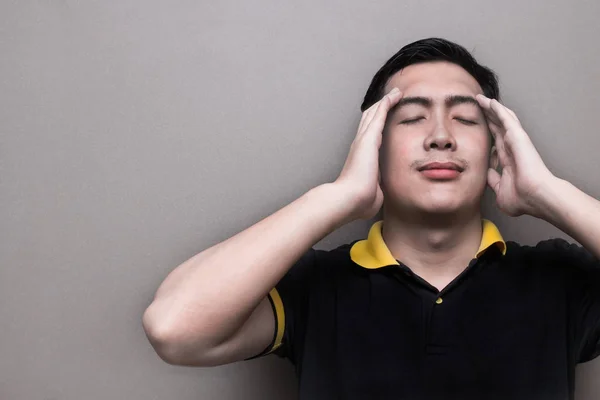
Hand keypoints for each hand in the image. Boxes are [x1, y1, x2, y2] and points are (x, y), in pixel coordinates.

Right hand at [334, 87, 402, 220]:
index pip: (370, 136)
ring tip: (396, 93)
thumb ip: (377, 188)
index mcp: (362, 158)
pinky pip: (379, 114)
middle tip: (391, 98)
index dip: (377, 125)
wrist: (349, 199)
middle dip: (380, 108)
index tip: (386, 118)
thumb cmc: (359, 201)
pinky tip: (395, 95)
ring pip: (374, 113)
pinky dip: (387, 103)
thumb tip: (379, 192)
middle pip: (369, 120)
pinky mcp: (369, 137)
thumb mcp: (373, 192)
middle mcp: (360, 145)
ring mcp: (363, 140)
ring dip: (385, 102)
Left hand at [476, 94, 555, 217]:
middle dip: (489, 118)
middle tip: (478, 108)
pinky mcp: (518, 136)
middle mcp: (512, 149)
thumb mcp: (500, 191)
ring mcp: (516, 141)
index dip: (488, 135)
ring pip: (502, 120)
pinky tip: (489, 101)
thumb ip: (493, 181)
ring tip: (481, 100)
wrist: (535, 197)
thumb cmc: (523, 199)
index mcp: (508, 161)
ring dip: (491, 109)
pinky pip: (506, 118)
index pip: (495, 144)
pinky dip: (498, 109)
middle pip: (498, 128)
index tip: (479, 129)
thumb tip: (486, 174)